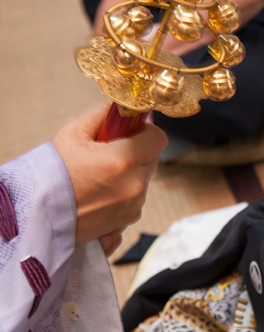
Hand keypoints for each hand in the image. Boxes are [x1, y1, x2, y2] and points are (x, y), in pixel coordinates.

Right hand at [52, 104, 167, 245]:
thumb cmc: (52, 174)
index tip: (129, 131)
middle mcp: (135, 185)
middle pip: (152, 158)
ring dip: (130, 173)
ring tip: (99, 176)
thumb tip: (122, 110)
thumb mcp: (72, 134)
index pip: (158, 138)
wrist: (36, 215)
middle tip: (110, 152)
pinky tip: (100, 194)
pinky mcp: (128, 220)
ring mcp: (134, 206)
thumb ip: (102, 116)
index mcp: (123, 160)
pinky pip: (135, 199)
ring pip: (143, 179)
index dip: (145, 131)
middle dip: (137, 151)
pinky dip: (123, 193)